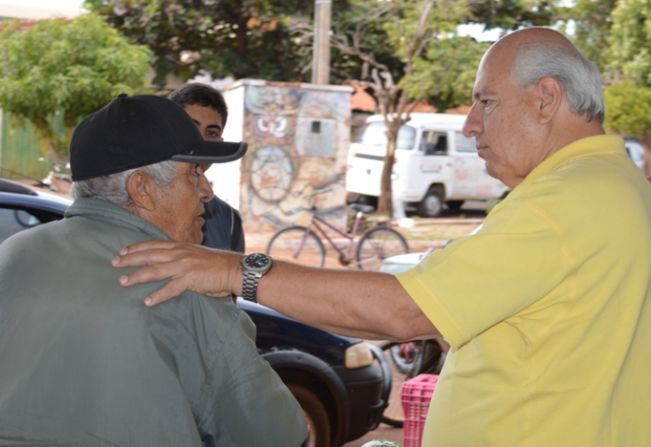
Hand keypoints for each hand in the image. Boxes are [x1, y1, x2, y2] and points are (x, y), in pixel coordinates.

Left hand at [112, 240, 241, 306]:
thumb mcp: (196, 255)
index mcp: (181, 246)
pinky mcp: (190, 279)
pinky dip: (158, 295)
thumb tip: (170, 263)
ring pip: (154, 270)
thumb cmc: (217, 264)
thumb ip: (182, 257)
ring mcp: (184, 266)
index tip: (122, 250)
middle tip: (114, 263)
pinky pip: (170, 288)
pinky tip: (147, 302)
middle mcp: (180, 253)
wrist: (235, 269)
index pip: (153, 244)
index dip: (137, 247)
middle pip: (149, 255)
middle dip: (129, 259)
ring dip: (137, 276)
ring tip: (122, 282)